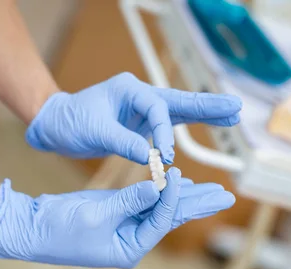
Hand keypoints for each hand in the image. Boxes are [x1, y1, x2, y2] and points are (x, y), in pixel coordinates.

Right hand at [0, 168, 234, 268]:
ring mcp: (124, 225)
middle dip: (197, 205)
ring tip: (211, 189)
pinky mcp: (115, 211)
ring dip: (183, 196)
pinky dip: (160, 191)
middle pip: (170, 219)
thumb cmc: (59, 230)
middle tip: (226, 196)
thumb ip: (129, 201)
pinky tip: (175, 183)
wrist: (32, 228)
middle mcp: (131, 240)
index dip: (171, 198)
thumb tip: (158, 186)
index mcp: (128, 248)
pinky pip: (145, 200)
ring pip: (160, 208)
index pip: (160, 221)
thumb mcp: (95, 216)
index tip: (176, 174)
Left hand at [26, 72, 241, 163]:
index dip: (164, 132)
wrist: (55, 125)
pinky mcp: (140, 123)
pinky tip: (209, 125)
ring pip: (178, 110)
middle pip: (179, 99)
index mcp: (127, 90)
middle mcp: (138, 95)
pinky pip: (168, 124)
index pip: (157, 108)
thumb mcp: (93, 132)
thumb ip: (122, 142)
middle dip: (206, 105)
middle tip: (235, 107)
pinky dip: (186, 127)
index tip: (164, 155)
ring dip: (204, 114)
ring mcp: (141, 108)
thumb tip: (151, 157)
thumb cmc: (69, 122)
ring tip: (232, 115)